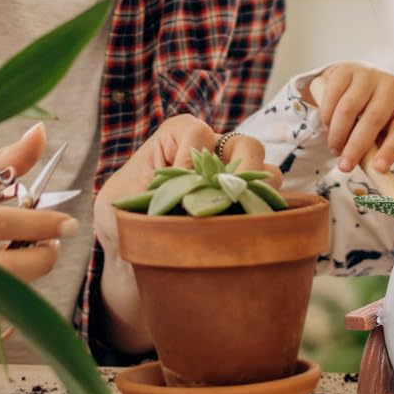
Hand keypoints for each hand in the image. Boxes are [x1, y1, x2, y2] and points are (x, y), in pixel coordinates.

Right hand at [0, 123, 76, 318]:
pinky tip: (4, 269)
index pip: (2, 225)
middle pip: (7, 269)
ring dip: (26, 273)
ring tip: (30, 249)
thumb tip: (40, 134)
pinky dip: (2, 290)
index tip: (68, 222)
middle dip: (42, 255)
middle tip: (53, 238)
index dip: (43, 224)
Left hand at [92, 113, 276, 354]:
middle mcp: (213, 153)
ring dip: (259, 197)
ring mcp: (236, 181)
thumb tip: (189, 195)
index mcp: (177, 139)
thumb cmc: (122, 224)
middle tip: (231, 200)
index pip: (197, 132)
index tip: (175, 191)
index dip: (189, 159)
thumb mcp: (119, 203)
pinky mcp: (250, 208)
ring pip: (268, 174)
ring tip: (238, 222)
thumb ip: (144, 190)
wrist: (133, 261)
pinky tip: (248, 236)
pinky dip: (268, 218)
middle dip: (244, 169)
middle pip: (246, 145)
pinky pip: (274, 205)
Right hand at [304, 62, 393, 172]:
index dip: (391, 150)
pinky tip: (328, 128)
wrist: (360, 82)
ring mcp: (369, 74)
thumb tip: (375, 172)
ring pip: (349, 109)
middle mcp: (393, 84)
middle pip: (373, 119)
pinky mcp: (346, 70)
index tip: (378, 168)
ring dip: (338, 134)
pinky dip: (327, 117)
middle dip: (356, 147)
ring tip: (334, 149)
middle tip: (344, 167)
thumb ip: (380, 149)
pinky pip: (333, 97)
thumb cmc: (376, 115)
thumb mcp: (384, 131)